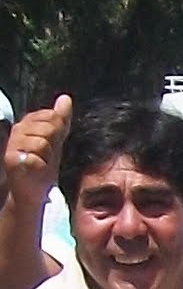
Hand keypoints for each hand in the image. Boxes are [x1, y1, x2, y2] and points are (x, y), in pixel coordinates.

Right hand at [4, 95, 71, 209]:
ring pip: (43, 142)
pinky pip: (37, 155)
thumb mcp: (56, 140)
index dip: (57, 132)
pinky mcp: (11, 159)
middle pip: (49, 127)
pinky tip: (35, 169)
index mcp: (27, 124)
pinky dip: (41, 164)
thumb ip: (61, 119)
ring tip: (40, 162)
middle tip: (46, 156)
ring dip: (48, 156)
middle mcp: (17, 130)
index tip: (51, 145)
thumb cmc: (45, 165)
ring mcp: (12, 145)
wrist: (37, 191)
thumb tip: (65, 98)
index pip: (51, 116)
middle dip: (53, 144)